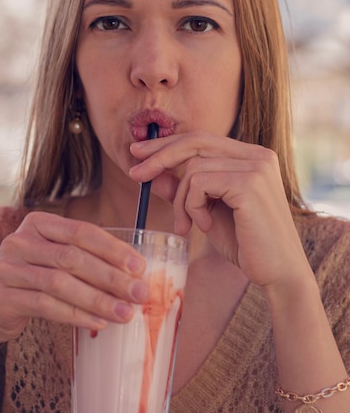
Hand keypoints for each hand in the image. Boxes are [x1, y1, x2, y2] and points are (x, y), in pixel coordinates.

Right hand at [0, 213, 146, 345]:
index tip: (140, 267)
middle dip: (111, 277)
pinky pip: (45, 306)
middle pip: (73, 257)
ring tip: (125, 313)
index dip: (113, 249)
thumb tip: (135, 275)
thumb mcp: (52, 258)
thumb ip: (85, 258)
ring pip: (60, 283)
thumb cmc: (32, 278)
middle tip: (140, 293)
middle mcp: (19, 241)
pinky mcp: (1, 297)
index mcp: (38, 223)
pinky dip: (76, 315)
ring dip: (97, 300)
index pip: (81, 231)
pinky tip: (98, 323)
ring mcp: (7, 268)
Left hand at [130, 132, 310, 289]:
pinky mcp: (250, 183)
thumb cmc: (244, 244)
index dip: (167, 144)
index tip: (138, 153)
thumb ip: (185, 191)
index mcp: (251, 157)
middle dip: (159, 157)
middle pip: (195, 142)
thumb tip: (154, 174)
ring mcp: (256, 166)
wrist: (277, 273)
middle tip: (134, 175)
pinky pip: (199, 183)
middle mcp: (257, 155)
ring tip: (188, 226)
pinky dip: (192, 206)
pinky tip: (204, 226)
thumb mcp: (206, 212)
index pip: (201, 139)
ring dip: (181, 201)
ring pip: (193, 169)